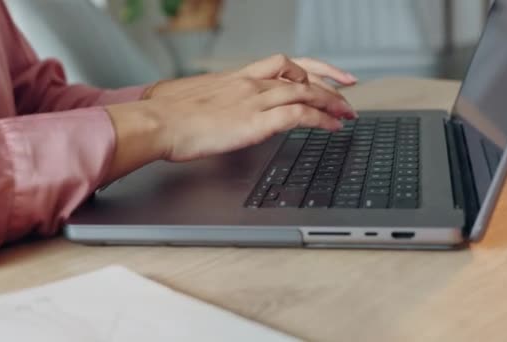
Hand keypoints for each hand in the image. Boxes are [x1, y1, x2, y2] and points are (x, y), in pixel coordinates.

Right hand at [104, 55, 357, 181]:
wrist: (156, 121)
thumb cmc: (166, 113)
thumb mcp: (191, 97)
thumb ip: (209, 100)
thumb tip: (207, 107)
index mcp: (236, 77)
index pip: (281, 63)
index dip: (306, 68)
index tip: (321, 73)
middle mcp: (250, 83)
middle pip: (300, 72)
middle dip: (329, 80)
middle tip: (349, 87)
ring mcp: (254, 100)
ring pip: (305, 91)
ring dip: (332, 101)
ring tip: (348, 113)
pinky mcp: (256, 121)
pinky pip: (299, 115)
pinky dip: (320, 120)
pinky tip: (331, 127)